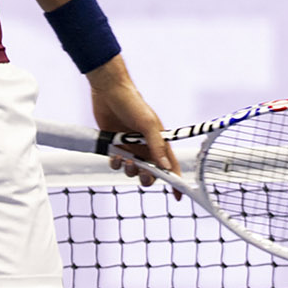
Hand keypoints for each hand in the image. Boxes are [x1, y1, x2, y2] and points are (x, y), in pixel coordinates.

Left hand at [85, 55, 178, 186]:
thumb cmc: (133, 104)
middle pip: (151, 172)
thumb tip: (165, 166)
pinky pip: (117, 162)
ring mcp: (130, 147)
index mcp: (160, 142)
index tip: (178, 196)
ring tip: (125, 159)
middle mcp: (146, 147)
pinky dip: (116, 163)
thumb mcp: (148, 124)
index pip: (170, 166)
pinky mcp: (114, 144)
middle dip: (147, 177)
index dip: (175, 181)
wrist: (109, 91)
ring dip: (129, 170)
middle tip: (141, 173)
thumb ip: (156, 145)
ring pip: (133, 170)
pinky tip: (114, 155)